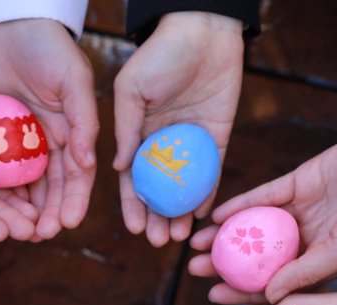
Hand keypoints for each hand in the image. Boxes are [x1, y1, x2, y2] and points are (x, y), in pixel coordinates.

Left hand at [0, 19, 97, 239]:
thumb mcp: (72, 78)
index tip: (65, 223)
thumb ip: (83, 119)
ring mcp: (20, 143)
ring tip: (14, 231)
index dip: (73, 202)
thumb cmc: (47, 46)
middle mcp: (48, 144)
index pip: (77, 178)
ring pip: (21, 186)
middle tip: (36, 235)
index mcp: (73, 134)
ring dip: (19, 210)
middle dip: (45, 215)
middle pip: (49, 190)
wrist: (8, 21)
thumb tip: (88, 163)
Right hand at [113, 11, 243, 246]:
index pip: (132, 179)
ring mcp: (191, 143)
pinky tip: (202, 215)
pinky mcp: (218, 137)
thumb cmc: (161, 54)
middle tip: (158, 242)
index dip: (131, 205)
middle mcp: (164, 143)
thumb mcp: (132, 89)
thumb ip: (125, 128)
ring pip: (185, 187)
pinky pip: (212, 172)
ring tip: (178, 236)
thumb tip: (118, 169)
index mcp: (138, 132)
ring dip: (180, 213)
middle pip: (159, 190)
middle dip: (157, 218)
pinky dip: (207, 194)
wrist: (203, 30)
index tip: (133, 229)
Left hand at [188, 123, 336, 303]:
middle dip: (227, 264)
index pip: (274, 282)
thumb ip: (304, 274)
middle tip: (195, 271)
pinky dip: (241, 204)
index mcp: (321, 262)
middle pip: (258, 255)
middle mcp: (309, 237)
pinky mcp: (303, 179)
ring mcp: (305, 208)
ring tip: (197, 245)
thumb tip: (266, 298)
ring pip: (257, 226)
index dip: (244, 291)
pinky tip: (216, 214)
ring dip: (228, 235)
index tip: (216, 299)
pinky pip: (265, 195)